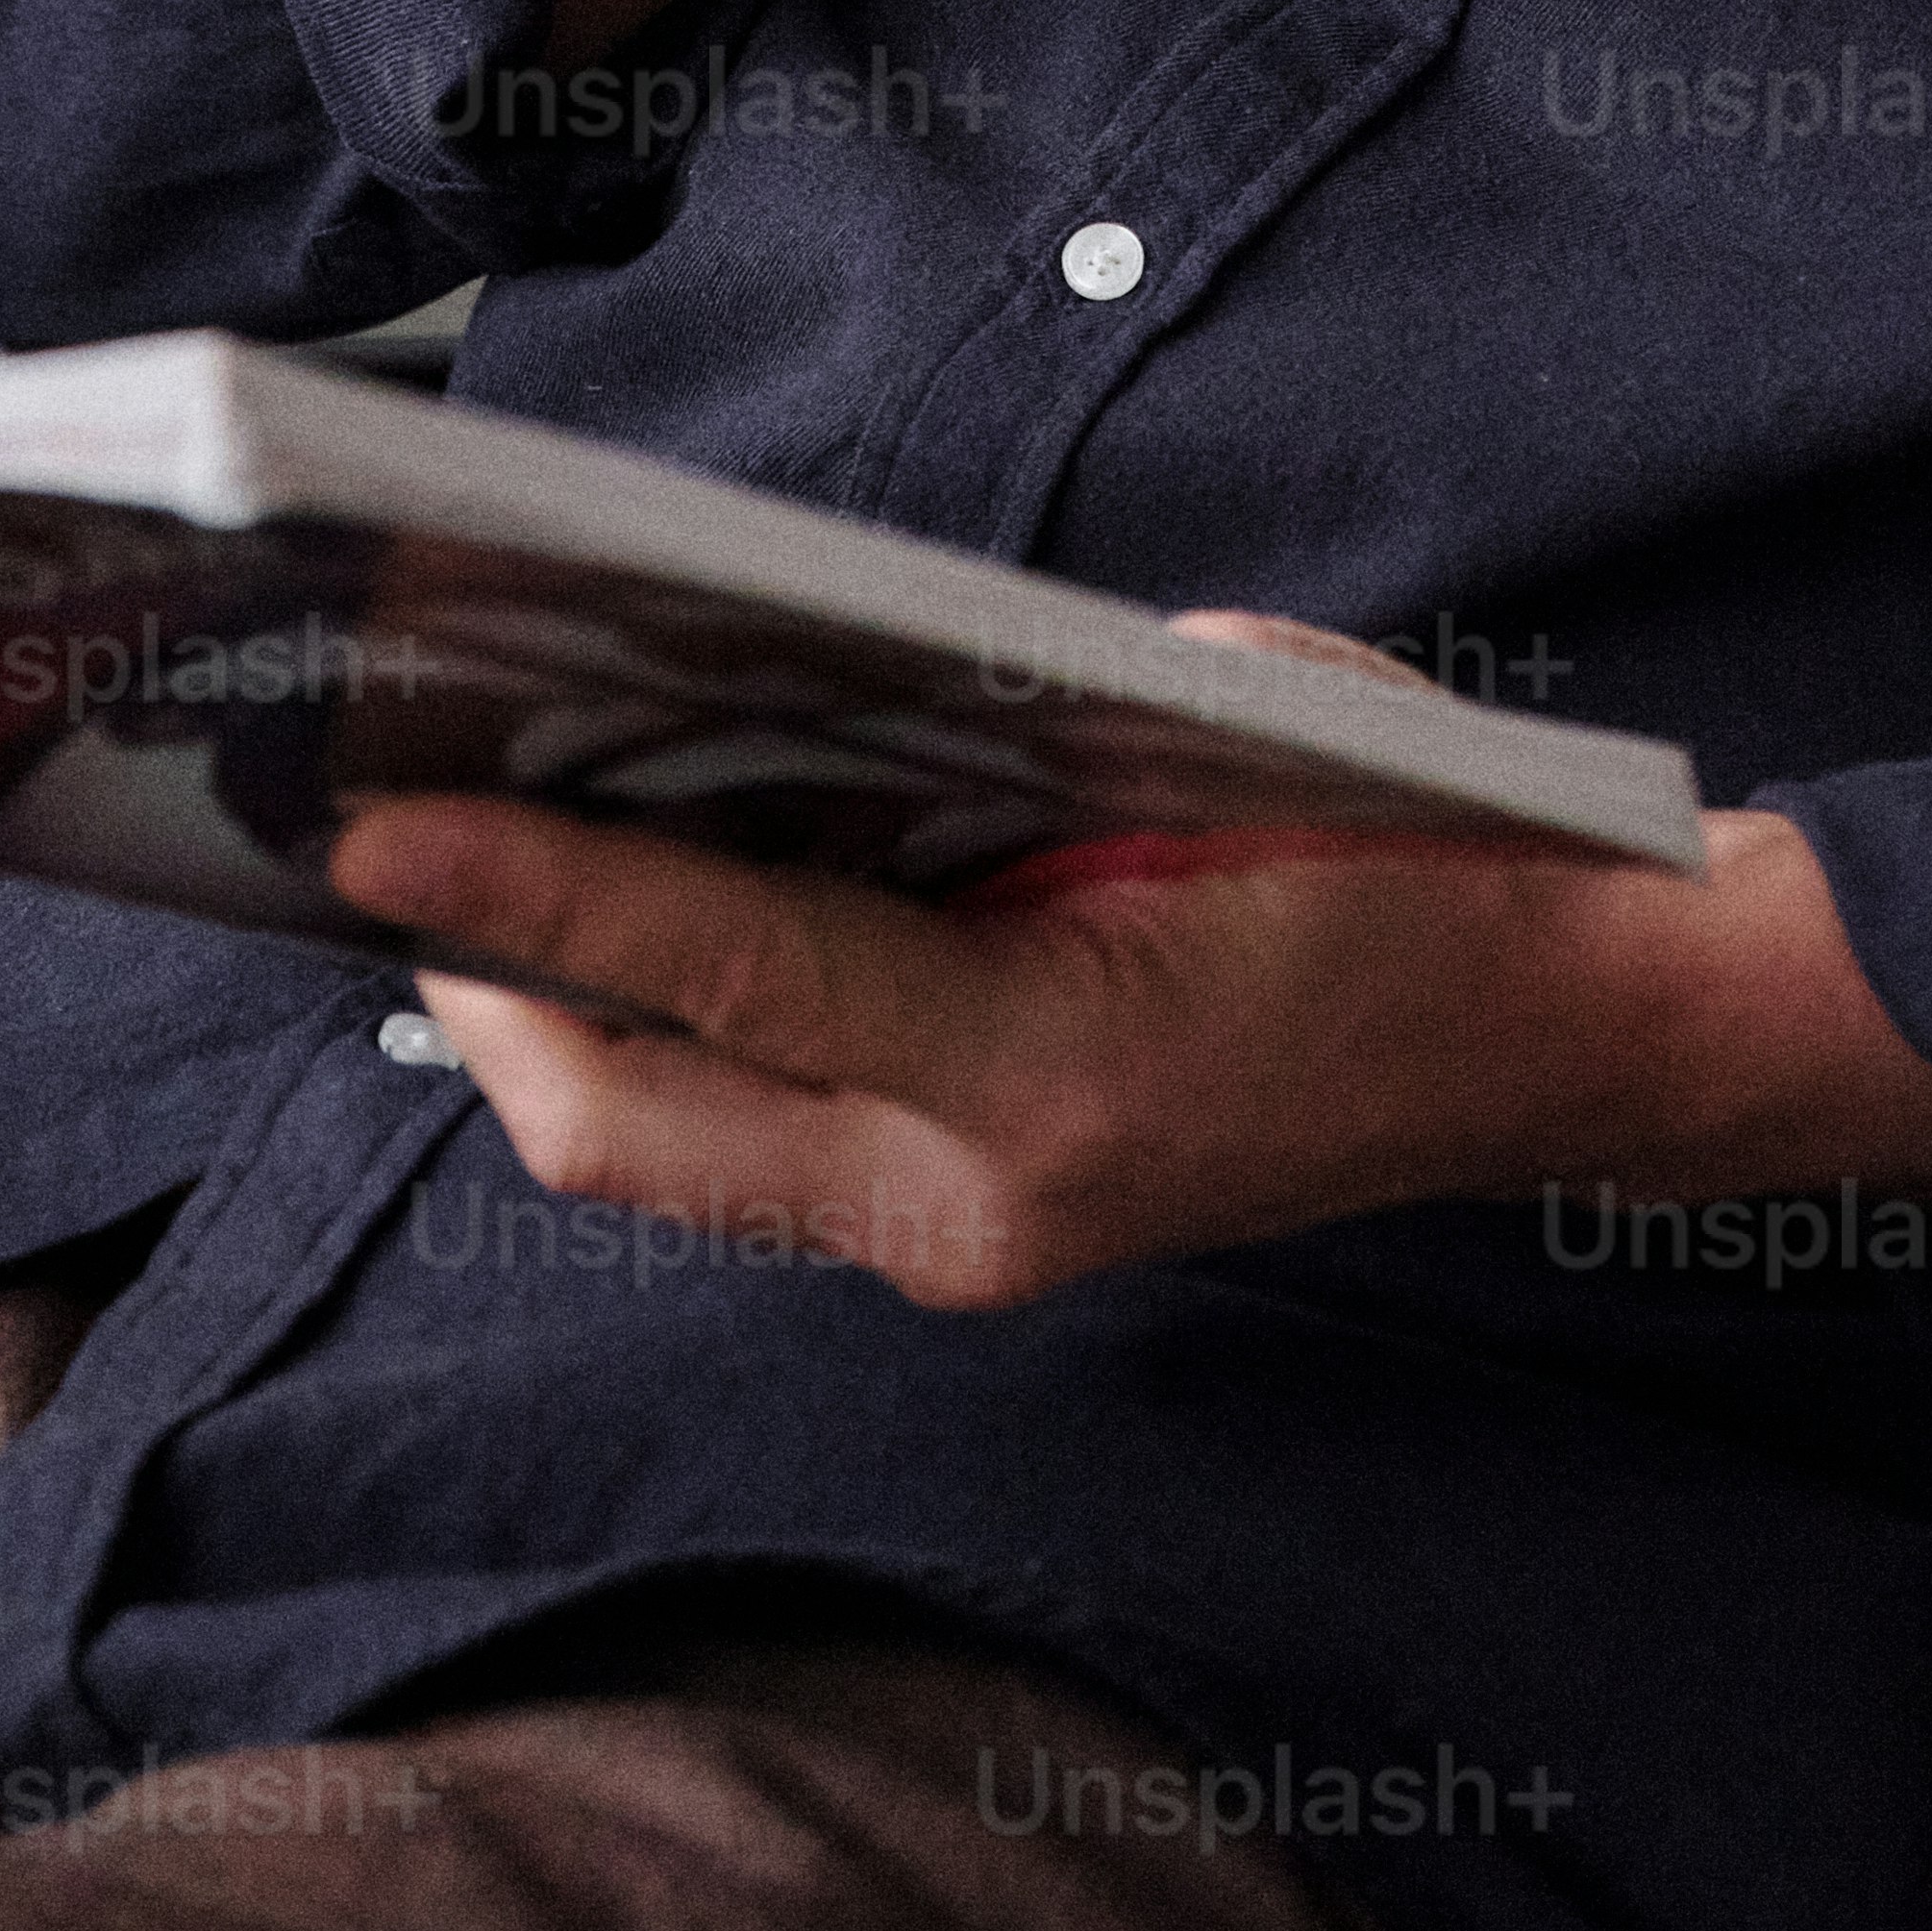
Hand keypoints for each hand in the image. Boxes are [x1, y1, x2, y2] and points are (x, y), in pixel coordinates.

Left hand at [325, 625, 1931, 1313]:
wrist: (1565, 1030)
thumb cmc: (1405, 837)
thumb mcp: (1213, 721)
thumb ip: (995, 732)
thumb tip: (775, 684)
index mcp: (1046, 1065)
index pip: (726, 965)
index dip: (529, 888)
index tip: (366, 821)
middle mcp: (977, 1199)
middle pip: (623, 1120)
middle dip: (481, 980)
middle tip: (386, 827)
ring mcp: (968, 1246)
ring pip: (665, 1151)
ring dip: (561, 1016)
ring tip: (470, 860)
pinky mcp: (973, 1242)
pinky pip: (757, 1146)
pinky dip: (678, 1040)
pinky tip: (651, 921)